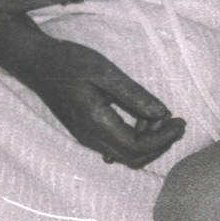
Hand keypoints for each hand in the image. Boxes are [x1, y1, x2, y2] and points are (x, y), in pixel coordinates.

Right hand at [13, 35, 185, 168]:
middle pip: (132, 157)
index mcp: (96, 123)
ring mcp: (86, 136)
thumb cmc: (70, 62)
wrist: (38, 63)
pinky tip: (141, 118)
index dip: (163, 139)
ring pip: (124, 154)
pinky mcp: (85, 131)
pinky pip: (114, 145)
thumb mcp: (105, 73)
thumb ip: (134, 95)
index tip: (181, 122)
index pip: (136, 147)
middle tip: (177, 123)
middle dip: (159, 144)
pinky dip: (134, 138)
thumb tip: (162, 113)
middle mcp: (90, 137)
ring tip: (161, 116)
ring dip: (147, 141)